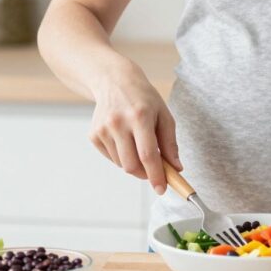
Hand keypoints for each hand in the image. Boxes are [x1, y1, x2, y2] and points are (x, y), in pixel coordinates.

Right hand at [88, 63, 180, 195]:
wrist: (114, 81)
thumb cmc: (144, 99)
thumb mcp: (164, 115)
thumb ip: (170, 143)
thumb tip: (176, 168)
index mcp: (139, 117)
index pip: (148, 155)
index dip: (156, 175)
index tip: (162, 189)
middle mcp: (118, 123)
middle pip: (131, 165)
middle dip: (145, 175)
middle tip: (154, 171)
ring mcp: (103, 129)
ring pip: (121, 164)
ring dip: (134, 164)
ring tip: (139, 145)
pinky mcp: (94, 134)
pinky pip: (111, 157)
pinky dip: (122, 157)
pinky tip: (125, 140)